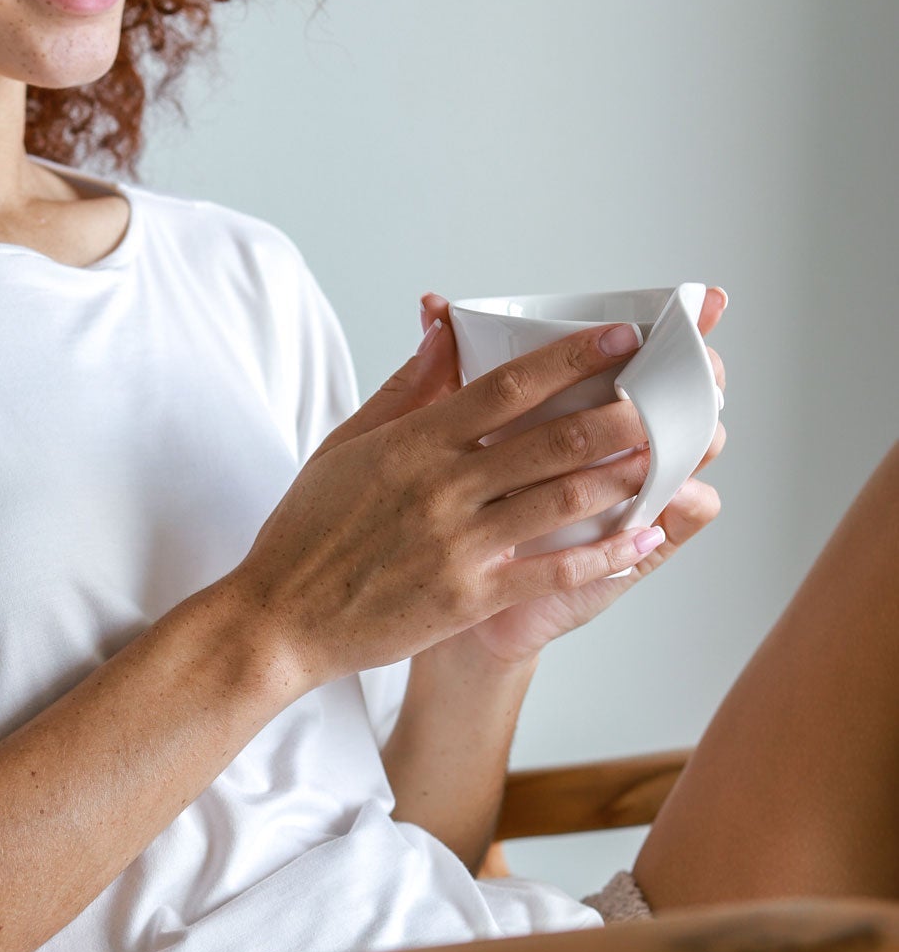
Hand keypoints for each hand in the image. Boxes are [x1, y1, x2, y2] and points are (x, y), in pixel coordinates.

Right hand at [228, 312, 709, 693]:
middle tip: (667, 396)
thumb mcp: (346, 445)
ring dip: (624, 474)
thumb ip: (404, 390)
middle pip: (551, 439)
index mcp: (414, 443)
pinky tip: (641, 539)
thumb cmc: (307, 531)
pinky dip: (602, 555)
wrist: (279, 619)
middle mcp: (442, 488)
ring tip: (671, 455)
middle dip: (620, 413)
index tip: (621, 338)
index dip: (571, 357)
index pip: (507, 385)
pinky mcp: (467, 597)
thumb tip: (444, 332)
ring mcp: (458, 545)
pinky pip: (549, 571)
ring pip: (561, 500)